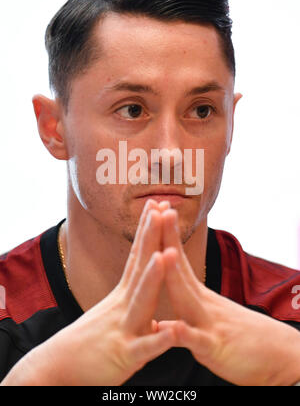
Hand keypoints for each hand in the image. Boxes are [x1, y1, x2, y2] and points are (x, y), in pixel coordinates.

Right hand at [1, 199, 174, 385]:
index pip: (138, 255)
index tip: (158, 204)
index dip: (149, 230)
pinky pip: (143, 348)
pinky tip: (171, 331)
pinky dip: (157, 340)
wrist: (57, 367)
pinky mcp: (123, 356)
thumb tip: (149, 283)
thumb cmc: (90, 340)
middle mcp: (122, 304)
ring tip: (166, 255)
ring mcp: (122, 328)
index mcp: (123, 294)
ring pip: (140, 301)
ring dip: (152, 278)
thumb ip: (133, 298)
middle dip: (152, 237)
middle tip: (162, 209)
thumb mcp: (114, 313)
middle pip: (140, 267)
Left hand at [158, 208, 299, 385]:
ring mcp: (210, 324)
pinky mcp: (216, 349)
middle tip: (157, 211)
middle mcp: (203, 304)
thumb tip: (165, 320)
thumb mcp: (208, 326)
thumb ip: (186, 319)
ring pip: (188, 298)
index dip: (164, 236)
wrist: (280, 358)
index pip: (177, 261)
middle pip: (180, 269)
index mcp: (198, 297)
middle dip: (167, 241)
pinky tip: (174, 328)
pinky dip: (186, 335)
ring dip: (175, 277)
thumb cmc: (241, 340)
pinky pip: (199, 342)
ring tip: (164, 253)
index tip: (154, 209)